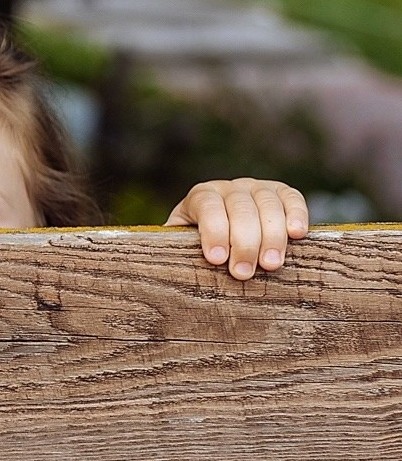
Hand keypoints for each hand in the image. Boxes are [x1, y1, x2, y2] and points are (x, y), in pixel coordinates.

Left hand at [167, 177, 309, 279]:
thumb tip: (163, 269)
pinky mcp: (282, 193)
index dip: (213, 231)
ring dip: (271, 236)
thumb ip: (175, 250)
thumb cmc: (200, 245)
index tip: (216, 259)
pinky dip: (296, 214)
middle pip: (240, 208)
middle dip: (243, 242)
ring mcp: (256, 187)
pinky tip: (296, 235)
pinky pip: (292, 198)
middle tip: (243, 272)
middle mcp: (229, 187)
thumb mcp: (182, 245)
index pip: (207, 206)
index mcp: (201, 196)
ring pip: (267, 205)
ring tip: (270, 266)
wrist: (222, 232)